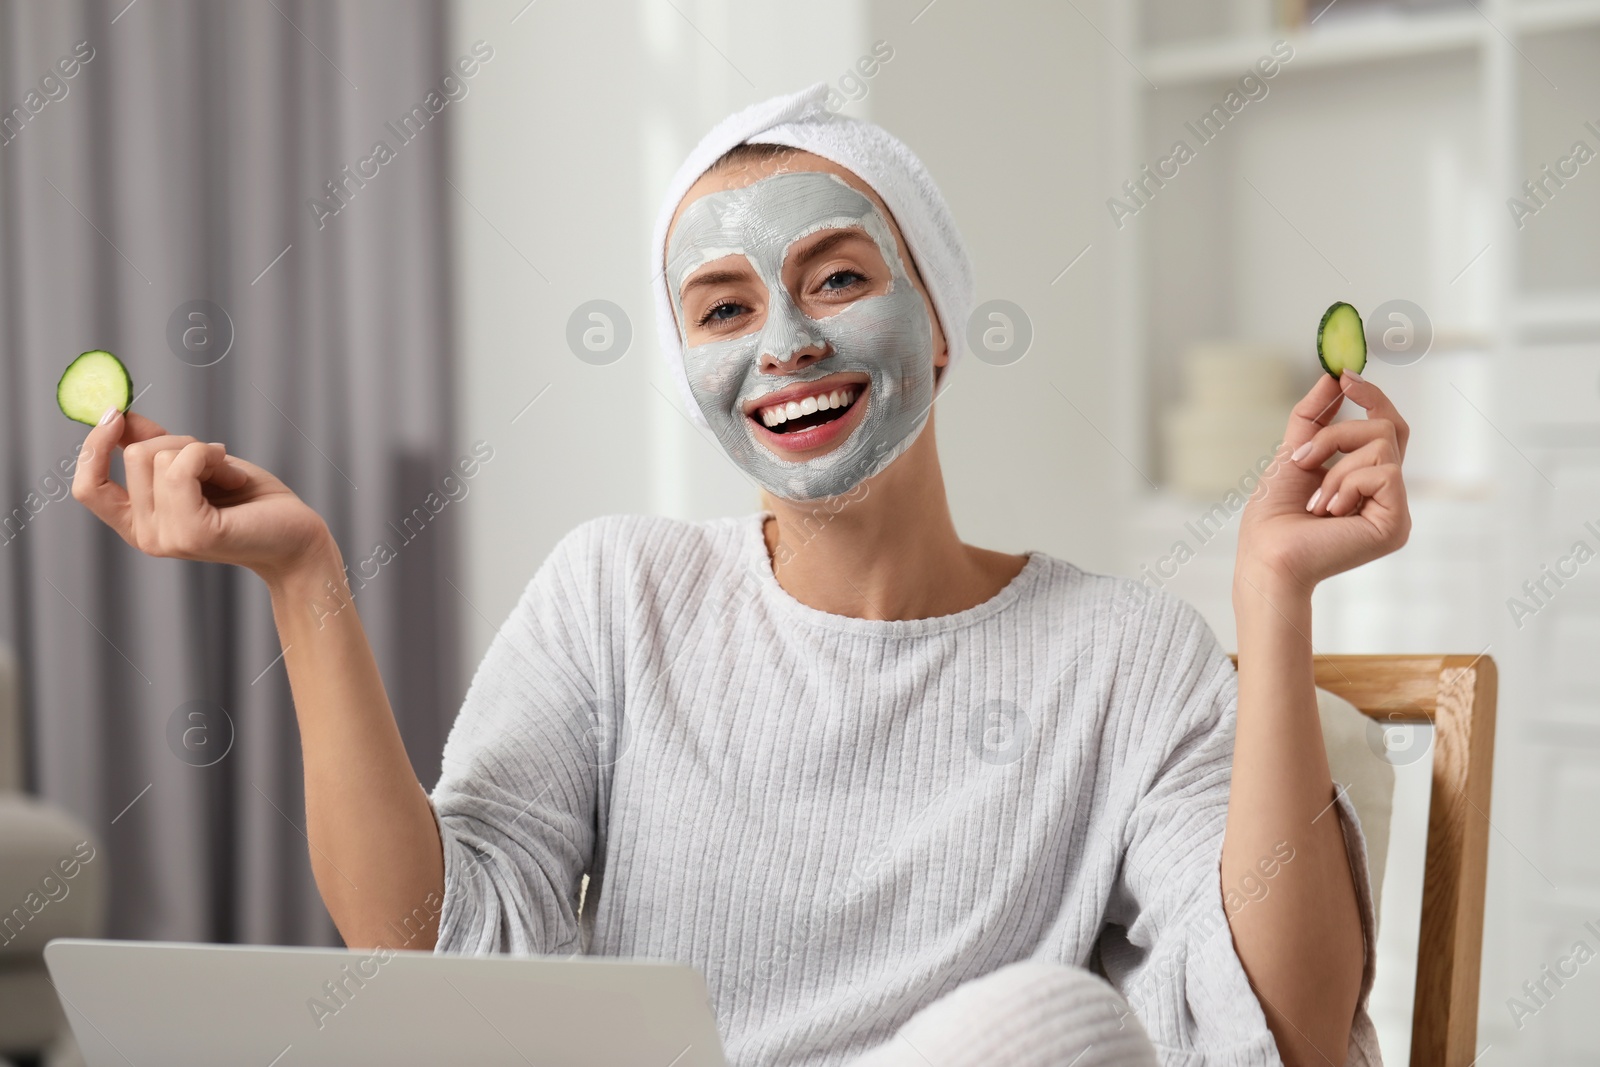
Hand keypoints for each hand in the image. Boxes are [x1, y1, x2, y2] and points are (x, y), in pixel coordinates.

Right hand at [71, 406, 331, 582]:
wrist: (297, 536)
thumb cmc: (252, 502)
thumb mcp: (197, 466)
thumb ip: (155, 446)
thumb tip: (119, 415)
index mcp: (139, 524)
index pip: (89, 489)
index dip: (93, 447)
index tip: (114, 413)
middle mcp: (146, 537)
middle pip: (134, 454)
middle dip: (180, 442)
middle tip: (216, 461)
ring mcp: (166, 537)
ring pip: (158, 456)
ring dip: (202, 451)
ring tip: (230, 474)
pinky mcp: (192, 532)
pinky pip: (181, 467)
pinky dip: (211, 456)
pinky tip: (236, 476)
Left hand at [1236, 371, 1410, 598]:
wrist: (1266, 555)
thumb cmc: (1273, 517)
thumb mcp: (1292, 454)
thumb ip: (1313, 416)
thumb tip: (1332, 376)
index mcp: (1366, 480)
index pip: (1387, 427)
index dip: (1372, 397)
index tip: (1345, 376)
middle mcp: (1386, 494)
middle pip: (1389, 427)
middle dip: (1339, 432)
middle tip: (1305, 456)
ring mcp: (1394, 508)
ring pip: (1381, 444)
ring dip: (1334, 465)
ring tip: (1314, 501)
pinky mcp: (1396, 522)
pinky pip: (1383, 471)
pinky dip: (1346, 483)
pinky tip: (1329, 512)